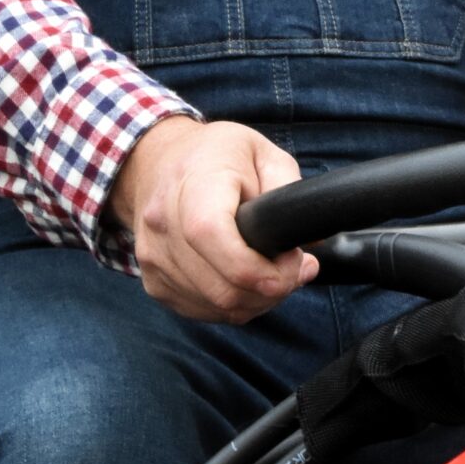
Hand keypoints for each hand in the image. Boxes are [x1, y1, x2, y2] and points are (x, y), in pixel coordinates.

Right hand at [106, 116, 318, 321]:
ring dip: (256, 300)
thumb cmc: (215, 155)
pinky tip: (246, 279)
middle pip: (223, 287)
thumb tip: (312, 240)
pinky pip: (202, 310)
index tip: (293, 263)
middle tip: (293, 267)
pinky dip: (233, 304)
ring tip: (273, 271)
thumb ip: (290, 191)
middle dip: (272, 288)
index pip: (214, 238)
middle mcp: (164, 224)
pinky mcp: (153, 280)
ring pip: (218, 306)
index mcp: (194, 185)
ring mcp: (153, 257)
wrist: (157, 162)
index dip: (260, 268)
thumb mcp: (264, 153)